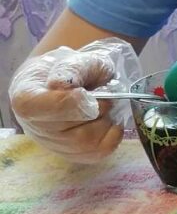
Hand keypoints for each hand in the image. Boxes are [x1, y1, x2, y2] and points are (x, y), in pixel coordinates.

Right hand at [9, 39, 138, 162]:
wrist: (65, 81)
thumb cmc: (68, 69)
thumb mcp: (74, 59)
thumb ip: (72, 69)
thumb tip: (62, 84)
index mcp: (27, 100)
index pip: (51, 109)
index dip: (74, 101)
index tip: (85, 91)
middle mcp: (35, 128)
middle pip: (72, 130)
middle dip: (97, 110)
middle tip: (102, 95)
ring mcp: (52, 145)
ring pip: (86, 144)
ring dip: (105, 122)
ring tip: (103, 107)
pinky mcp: (71, 155)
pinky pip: (97, 153)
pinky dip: (112, 136)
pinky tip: (108, 120)